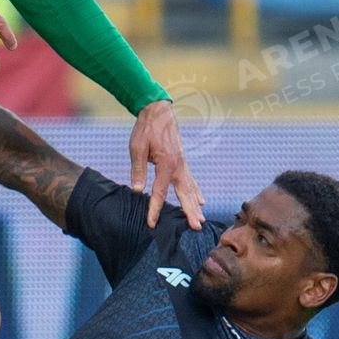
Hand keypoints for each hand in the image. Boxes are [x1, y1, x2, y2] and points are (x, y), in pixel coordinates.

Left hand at [129, 99, 203, 229]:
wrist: (158, 111)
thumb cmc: (146, 129)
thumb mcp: (137, 148)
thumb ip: (138, 170)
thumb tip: (137, 191)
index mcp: (166, 163)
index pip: (159, 192)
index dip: (154, 209)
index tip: (151, 224)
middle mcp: (178, 166)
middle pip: (184, 193)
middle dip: (189, 211)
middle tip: (196, 227)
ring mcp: (183, 164)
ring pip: (191, 188)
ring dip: (195, 205)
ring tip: (200, 220)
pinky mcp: (183, 161)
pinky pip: (191, 180)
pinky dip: (196, 192)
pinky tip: (201, 201)